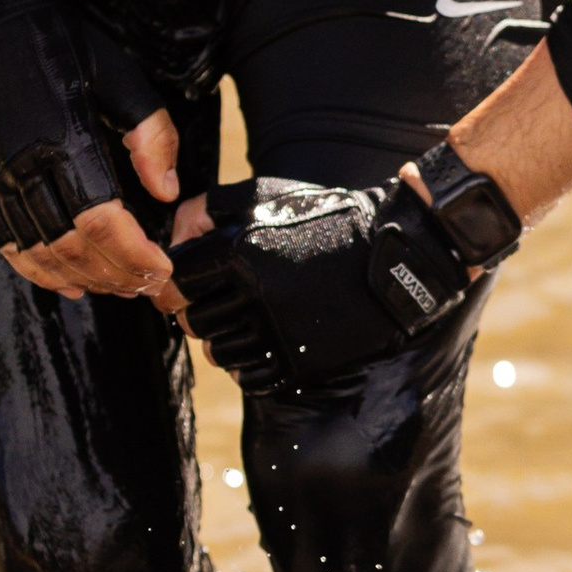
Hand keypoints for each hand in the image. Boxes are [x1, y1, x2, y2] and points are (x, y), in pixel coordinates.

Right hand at [0, 0, 177, 301]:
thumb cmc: (58, 42)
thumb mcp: (119, 77)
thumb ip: (150, 136)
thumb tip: (167, 191)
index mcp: (64, 141)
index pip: (101, 222)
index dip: (133, 254)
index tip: (161, 267)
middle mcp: (24, 167)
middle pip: (72, 246)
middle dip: (114, 273)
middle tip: (147, 283)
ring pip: (39, 252)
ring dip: (81, 278)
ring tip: (115, 286)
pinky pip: (5, 242)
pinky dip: (35, 270)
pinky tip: (64, 283)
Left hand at [171, 173, 483, 390]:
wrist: (397, 254)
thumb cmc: (327, 218)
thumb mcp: (267, 194)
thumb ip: (209, 208)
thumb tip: (174, 234)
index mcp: (242, 250)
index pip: (181, 277)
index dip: (180, 280)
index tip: (193, 281)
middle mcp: (255, 294)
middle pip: (195, 317)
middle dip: (199, 310)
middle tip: (218, 303)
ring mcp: (278, 332)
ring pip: (217, 351)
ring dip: (221, 339)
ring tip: (242, 323)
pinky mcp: (300, 361)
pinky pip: (248, 376)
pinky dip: (246, 365)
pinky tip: (263, 343)